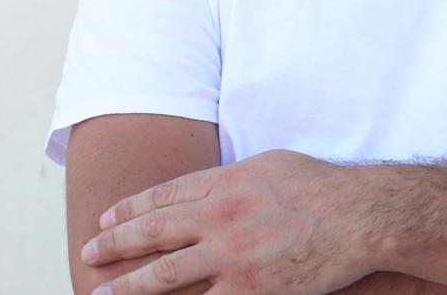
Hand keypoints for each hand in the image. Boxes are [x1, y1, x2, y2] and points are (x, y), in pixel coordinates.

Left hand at [80, 149, 372, 294]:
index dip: (129, 209)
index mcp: (225, 183)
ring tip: (102, 293)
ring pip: (165, 276)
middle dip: (114, 245)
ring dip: (128, 286)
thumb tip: (207, 187)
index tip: (106, 220)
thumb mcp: (270, 164)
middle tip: (88, 254)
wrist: (358, 216)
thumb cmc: (320, 185)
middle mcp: (220, 218)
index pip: (163, 196)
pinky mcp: (250, 290)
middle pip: (153, 232)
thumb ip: (232, 177)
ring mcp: (232, 257)